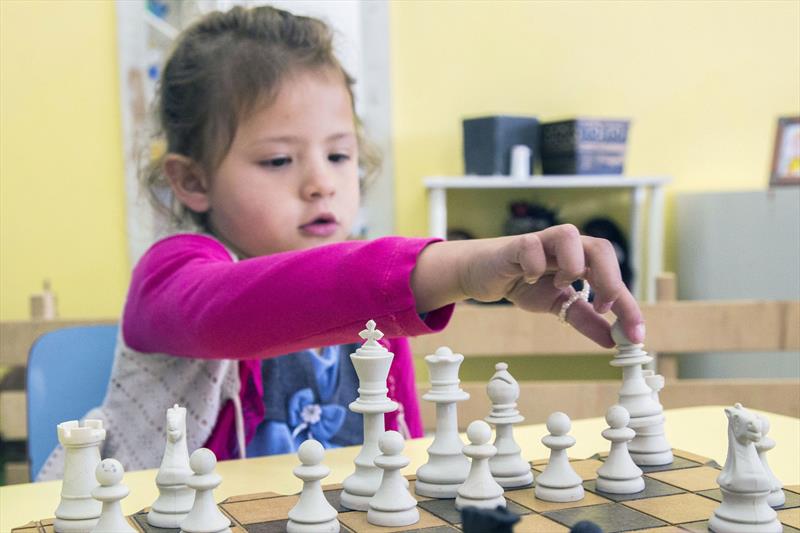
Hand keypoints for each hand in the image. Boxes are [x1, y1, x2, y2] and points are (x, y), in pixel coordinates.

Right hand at [412, 225, 643, 347]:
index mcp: (582, 260)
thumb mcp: (559, 306)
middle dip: (609, 280)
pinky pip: (532, 246)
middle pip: (601, 248)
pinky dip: (535, 266)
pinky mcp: (517, 244)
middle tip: (603, 308)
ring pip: (570, 236)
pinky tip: (529, 279)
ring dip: (572, 264)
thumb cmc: (523, 283)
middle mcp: (568, 246)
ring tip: (562, 284)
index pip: (613, 278)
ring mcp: (543, 241)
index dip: (627, 305)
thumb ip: (585, 319)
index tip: (635, 334)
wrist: (484, 274)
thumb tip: (612, 340)